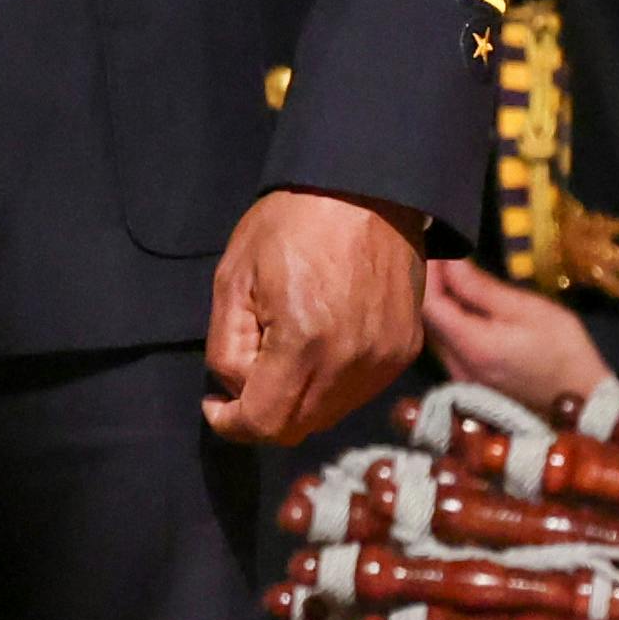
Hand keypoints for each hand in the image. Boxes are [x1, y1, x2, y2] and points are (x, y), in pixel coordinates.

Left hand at [203, 186, 425, 444]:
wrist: (364, 192)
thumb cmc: (290, 226)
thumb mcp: (233, 280)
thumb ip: (227, 348)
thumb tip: (233, 392)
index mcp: (305, 346)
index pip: (265, 423)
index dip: (231, 424)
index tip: (214, 406)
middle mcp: (353, 364)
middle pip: (298, 427)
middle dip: (261, 413)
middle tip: (242, 378)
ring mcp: (385, 361)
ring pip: (329, 413)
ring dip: (296, 401)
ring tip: (278, 354)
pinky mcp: (405, 351)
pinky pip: (358, 390)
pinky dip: (329, 384)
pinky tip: (314, 347)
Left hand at [421, 257, 615, 418]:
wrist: (585, 400)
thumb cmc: (565, 351)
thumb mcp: (529, 310)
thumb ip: (482, 288)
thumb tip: (449, 261)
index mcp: (472, 346)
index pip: (429, 303)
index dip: (427, 272)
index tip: (436, 247)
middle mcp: (456, 365)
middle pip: (428, 318)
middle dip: (430, 284)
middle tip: (441, 254)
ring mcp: (460, 378)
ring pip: (435, 332)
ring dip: (439, 302)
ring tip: (451, 274)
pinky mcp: (468, 383)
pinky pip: (447, 346)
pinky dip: (449, 321)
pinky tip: (464, 305)